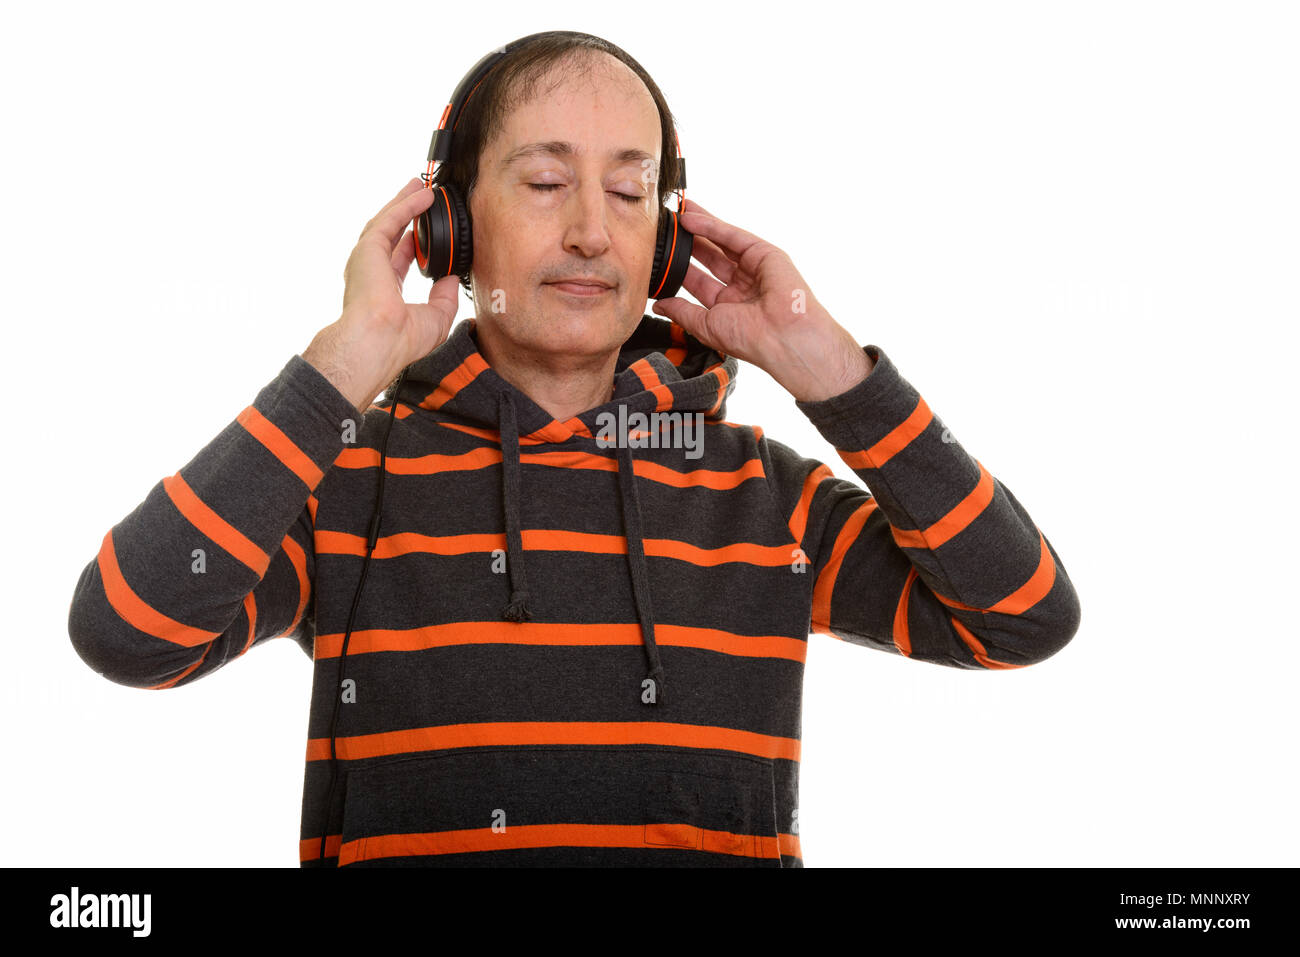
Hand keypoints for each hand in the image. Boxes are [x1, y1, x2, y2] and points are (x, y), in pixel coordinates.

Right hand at [303, 178, 461, 411]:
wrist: (379, 340)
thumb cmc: (401, 340)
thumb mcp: (435, 318)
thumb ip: (444, 297)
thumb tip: (451, 278)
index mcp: (383, 291)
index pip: (398, 260)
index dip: (412, 243)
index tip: (425, 232)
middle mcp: (371, 272)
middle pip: (390, 234)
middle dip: (405, 213)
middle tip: (420, 197)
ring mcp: (367, 259)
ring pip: (388, 221)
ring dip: (405, 202)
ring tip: (421, 186)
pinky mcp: (369, 248)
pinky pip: (391, 218)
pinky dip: (407, 204)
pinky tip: (422, 193)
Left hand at [651, 198, 873, 401]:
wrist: (784, 337)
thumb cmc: (750, 339)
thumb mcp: (706, 325)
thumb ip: (682, 312)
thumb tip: (659, 305)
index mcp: (729, 305)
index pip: (699, 281)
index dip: (680, 267)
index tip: (660, 256)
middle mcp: (742, 285)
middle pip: (709, 257)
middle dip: (688, 242)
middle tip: (665, 228)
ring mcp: (754, 267)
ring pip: (720, 242)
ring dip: (697, 226)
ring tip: (674, 213)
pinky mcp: (764, 253)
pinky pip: (732, 236)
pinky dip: (710, 225)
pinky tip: (689, 217)